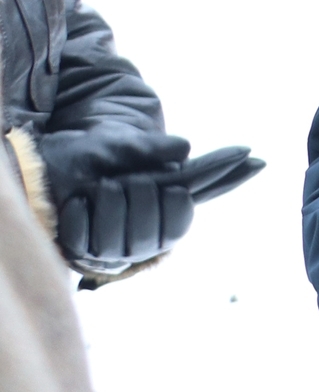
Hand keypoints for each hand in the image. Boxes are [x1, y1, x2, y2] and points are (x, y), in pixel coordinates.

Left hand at [34, 122, 188, 272]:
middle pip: (144, 240)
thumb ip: (153, 147)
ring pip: (109, 246)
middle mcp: (135, 240)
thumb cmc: (103, 152)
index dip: (175, 206)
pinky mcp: (76, 247)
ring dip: (110, 210)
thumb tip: (183, 148)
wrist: (62, 157)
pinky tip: (78, 200)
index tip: (170, 185)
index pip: (176, 228)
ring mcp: (105, 247)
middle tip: (131, 179)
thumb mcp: (126, 144)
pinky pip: (78, 243)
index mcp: (160, 219)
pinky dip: (78, 219)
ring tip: (103, 184)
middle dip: (141, 203)